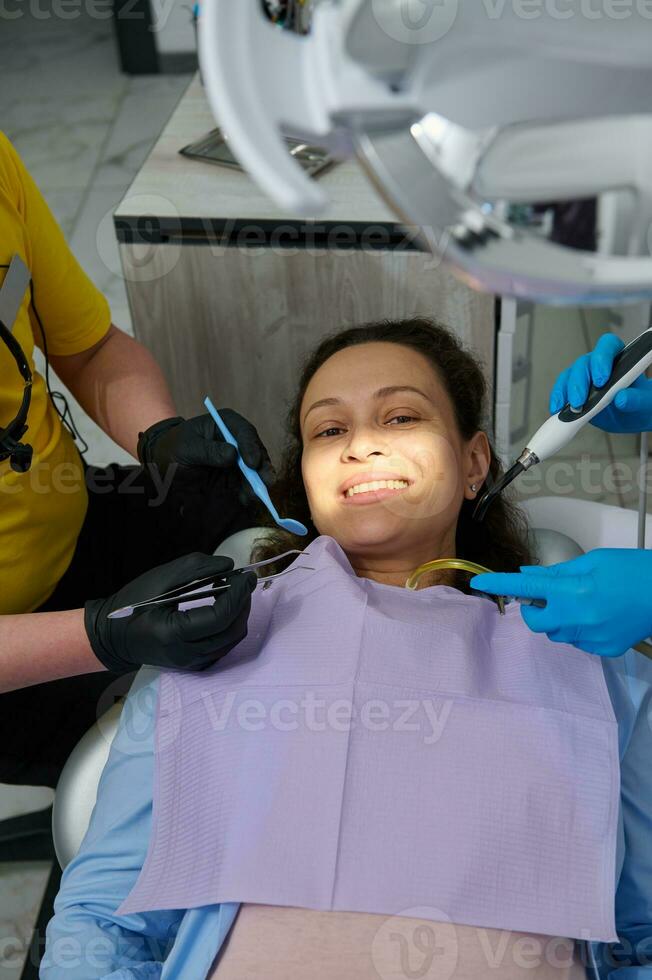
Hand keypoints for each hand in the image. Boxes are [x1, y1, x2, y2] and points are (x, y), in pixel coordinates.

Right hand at [84, 552, 257, 673]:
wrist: (111, 637)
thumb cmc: (132, 604)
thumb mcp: (160, 578)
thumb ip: (196, 569)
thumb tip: (229, 566)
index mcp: (173, 634)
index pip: (220, 617)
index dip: (238, 594)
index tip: (245, 575)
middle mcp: (185, 654)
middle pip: (232, 631)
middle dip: (243, 603)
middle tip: (241, 581)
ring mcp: (191, 664)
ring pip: (232, 641)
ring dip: (239, 614)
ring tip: (232, 591)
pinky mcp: (194, 665)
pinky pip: (223, 646)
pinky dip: (230, 626)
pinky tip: (223, 608)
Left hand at [137, 411, 275, 509]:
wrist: (165, 462)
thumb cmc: (174, 448)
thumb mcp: (187, 447)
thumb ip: (208, 451)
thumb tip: (232, 455)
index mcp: (225, 423)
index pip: (244, 432)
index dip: (251, 447)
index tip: (252, 463)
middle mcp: (236, 439)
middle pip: (256, 451)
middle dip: (261, 467)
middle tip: (265, 482)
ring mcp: (238, 457)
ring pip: (255, 469)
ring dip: (257, 482)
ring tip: (254, 496)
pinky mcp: (235, 474)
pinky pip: (246, 483)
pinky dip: (248, 491)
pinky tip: (245, 499)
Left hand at [470, 548, 651, 657]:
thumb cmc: (634, 571)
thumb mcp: (593, 562)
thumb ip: (558, 572)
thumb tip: (529, 575)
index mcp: (574, 590)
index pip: (526, 587)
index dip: (498, 584)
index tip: (479, 582)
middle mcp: (578, 617)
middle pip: (536, 621)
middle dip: (533, 609)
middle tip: (545, 596)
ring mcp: (591, 637)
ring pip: (556, 633)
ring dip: (557, 619)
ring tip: (582, 603)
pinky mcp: (604, 649)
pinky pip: (578, 642)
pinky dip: (579, 630)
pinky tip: (596, 616)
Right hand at [549, 332, 651, 433]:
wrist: (632, 416)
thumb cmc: (641, 403)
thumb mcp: (645, 403)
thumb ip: (637, 399)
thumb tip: (622, 398)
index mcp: (620, 359)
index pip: (607, 347)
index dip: (602, 359)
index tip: (601, 379)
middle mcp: (599, 365)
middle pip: (583, 364)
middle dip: (580, 382)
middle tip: (580, 401)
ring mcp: (585, 378)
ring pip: (569, 375)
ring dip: (566, 391)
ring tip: (571, 408)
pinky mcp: (574, 391)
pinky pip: (561, 390)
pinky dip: (558, 399)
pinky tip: (557, 409)